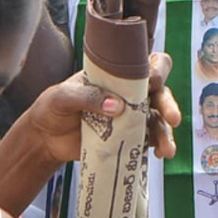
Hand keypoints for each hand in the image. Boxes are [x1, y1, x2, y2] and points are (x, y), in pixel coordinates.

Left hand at [25, 53, 179, 167]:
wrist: (45, 139)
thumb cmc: (53, 107)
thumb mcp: (64, 95)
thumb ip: (88, 96)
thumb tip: (117, 106)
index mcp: (116, 75)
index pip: (146, 64)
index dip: (157, 69)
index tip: (154, 82)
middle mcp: (128, 94)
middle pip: (159, 93)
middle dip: (169, 105)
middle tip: (173, 119)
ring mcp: (130, 117)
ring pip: (158, 120)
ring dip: (166, 133)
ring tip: (166, 150)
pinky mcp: (127, 138)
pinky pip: (148, 140)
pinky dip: (157, 146)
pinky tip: (159, 153)